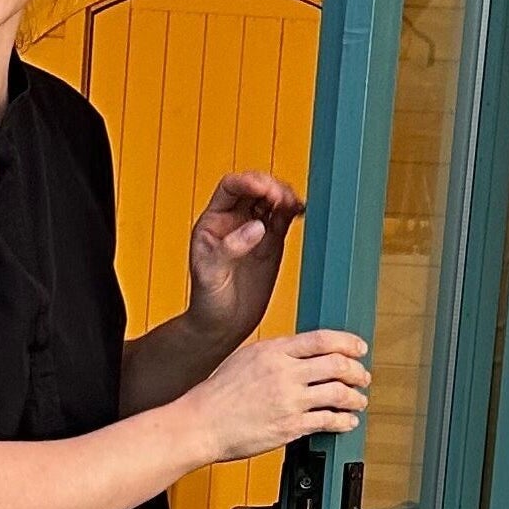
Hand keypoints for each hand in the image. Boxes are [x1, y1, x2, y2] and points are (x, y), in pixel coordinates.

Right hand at [180, 329, 369, 464]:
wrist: (200, 423)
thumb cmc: (215, 395)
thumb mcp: (244, 359)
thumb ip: (274, 355)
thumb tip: (297, 355)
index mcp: (274, 351)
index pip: (322, 339)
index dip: (348, 343)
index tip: (359, 349)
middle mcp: (284, 372)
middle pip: (337, 364)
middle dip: (357, 371)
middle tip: (362, 377)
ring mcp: (289, 399)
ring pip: (338, 392)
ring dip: (355, 397)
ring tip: (358, 401)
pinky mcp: (290, 425)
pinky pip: (328, 420)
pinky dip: (343, 420)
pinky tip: (346, 422)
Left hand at [188, 171, 304, 344]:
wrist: (223, 326)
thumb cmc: (208, 302)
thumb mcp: (211, 274)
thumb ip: (230, 248)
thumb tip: (257, 227)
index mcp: (213, 222)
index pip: (231, 187)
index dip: (248, 182)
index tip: (265, 189)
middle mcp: (234, 221)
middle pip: (255, 188)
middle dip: (271, 186)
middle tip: (282, 198)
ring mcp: (254, 230)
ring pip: (272, 200)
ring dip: (285, 196)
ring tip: (294, 204)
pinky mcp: (272, 243)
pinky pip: (284, 218)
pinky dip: (294, 211)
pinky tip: (301, 210)